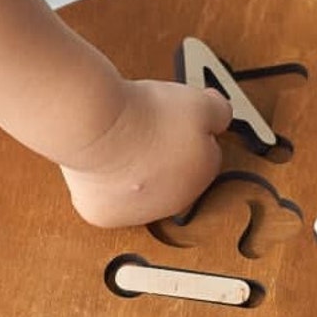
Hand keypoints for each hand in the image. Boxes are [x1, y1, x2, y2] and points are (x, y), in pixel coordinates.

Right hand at [60, 81, 232, 227]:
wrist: (96, 127)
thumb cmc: (143, 117)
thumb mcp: (199, 102)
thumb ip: (218, 111)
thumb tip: (221, 115)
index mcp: (201, 177)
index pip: (204, 157)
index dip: (189, 133)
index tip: (176, 120)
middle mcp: (171, 203)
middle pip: (171, 175)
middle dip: (161, 154)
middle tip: (148, 128)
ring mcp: (136, 212)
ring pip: (138, 190)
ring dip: (133, 171)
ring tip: (123, 141)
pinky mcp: (104, 214)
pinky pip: (107, 198)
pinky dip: (103, 183)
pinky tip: (103, 160)